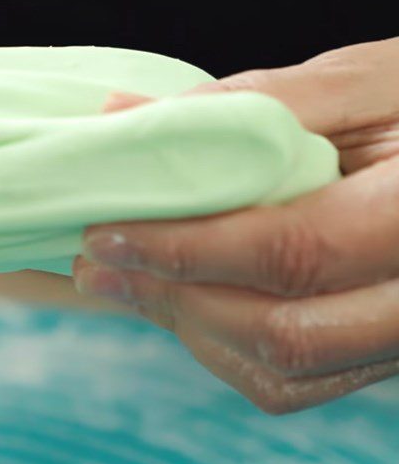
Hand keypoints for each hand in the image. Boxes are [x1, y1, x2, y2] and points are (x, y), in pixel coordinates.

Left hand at [75, 37, 398, 412]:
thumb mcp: (360, 85)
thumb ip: (248, 103)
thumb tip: (122, 117)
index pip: (293, 252)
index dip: (186, 249)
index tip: (104, 233)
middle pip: (284, 332)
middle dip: (170, 300)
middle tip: (93, 268)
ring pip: (284, 370)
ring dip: (187, 326)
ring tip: (121, 280)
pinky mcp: (375, 350)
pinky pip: (293, 378)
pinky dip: (220, 343)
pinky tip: (179, 299)